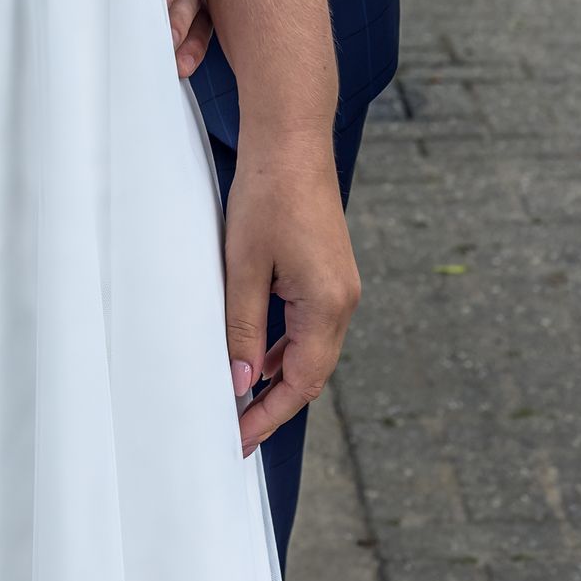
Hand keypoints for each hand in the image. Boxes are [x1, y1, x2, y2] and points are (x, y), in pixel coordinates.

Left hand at [223, 132, 360, 456]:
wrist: (292, 142)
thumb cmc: (267, 195)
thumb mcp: (244, 267)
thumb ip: (243, 328)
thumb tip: (241, 382)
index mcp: (327, 305)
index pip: (300, 382)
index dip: (269, 415)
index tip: (240, 439)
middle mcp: (343, 302)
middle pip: (311, 373)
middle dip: (274, 404)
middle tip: (237, 430)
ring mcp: (341, 288)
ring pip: (311, 350)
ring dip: (279, 376)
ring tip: (242, 402)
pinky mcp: (330, 274)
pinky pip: (309, 325)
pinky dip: (285, 347)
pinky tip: (258, 355)